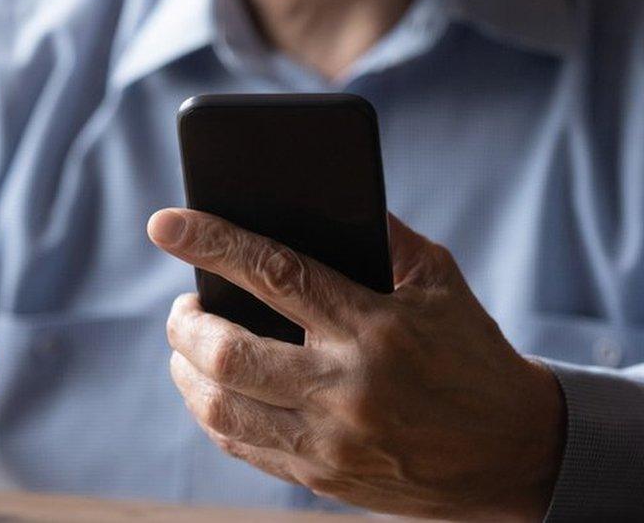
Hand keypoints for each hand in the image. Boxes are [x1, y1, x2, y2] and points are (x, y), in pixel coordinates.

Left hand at [148, 209, 563, 520]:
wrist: (512, 451)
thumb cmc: (470, 352)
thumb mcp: (438, 281)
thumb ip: (379, 235)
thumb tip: (315, 197)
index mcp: (374, 328)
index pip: (274, 273)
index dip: (211, 243)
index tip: (164, 224)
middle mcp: (344, 389)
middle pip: (226, 352)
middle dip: (183, 323)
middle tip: (182, 307)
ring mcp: (328, 443)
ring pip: (218, 408)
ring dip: (184, 370)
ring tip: (188, 346)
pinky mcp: (320, 479)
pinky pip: (239, 446)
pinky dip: (212, 411)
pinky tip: (212, 389)